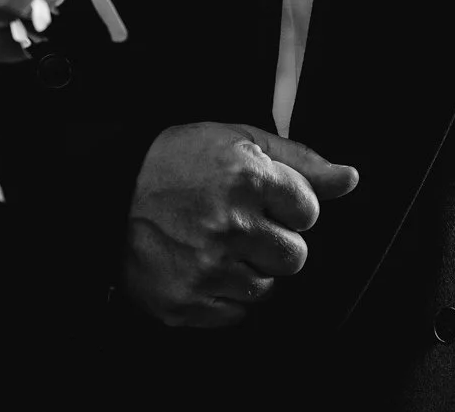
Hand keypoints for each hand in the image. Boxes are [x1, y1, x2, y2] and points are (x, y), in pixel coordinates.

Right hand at [120, 122, 358, 326]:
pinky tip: (200, 265)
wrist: (105, 193)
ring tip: (214, 243)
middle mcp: (230, 225)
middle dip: (274, 241)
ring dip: (248, 269)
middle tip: (238, 223)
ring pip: (266, 288)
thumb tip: (349, 178)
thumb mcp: (236, 139)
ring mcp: (207, 269)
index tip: (260, 198)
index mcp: (247, 177)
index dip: (287, 204)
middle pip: (295, 257)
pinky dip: (223, 294)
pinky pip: (236, 313)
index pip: (309, 212)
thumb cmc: (174, 161)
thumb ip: (299, 159)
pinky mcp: (186, 303)